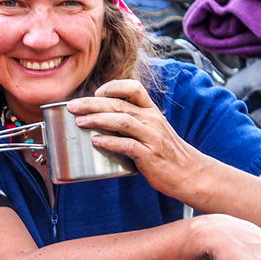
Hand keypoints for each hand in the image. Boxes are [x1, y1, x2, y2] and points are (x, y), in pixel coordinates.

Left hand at [68, 80, 210, 199]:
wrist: (188, 172)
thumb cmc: (165, 152)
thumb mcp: (152, 130)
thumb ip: (133, 122)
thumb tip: (103, 118)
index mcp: (152, 111)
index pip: (134, 88)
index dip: (113, 86)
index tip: (96, 92)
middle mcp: (152, 120)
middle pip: (119, 104)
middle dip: (92, 104)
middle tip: (72, 106)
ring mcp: (151, 137)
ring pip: (122, 121)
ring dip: (98, 120)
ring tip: (79, 122)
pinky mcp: (149, 155)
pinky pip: (127, 145)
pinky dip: (109, 142)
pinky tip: (95, 141)